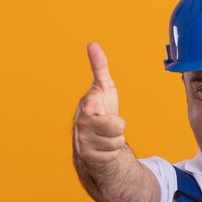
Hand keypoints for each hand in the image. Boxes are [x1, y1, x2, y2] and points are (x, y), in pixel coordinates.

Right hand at [74, 42, 125, 163]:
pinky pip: (113, 155)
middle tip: (110, 122)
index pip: (91, 106)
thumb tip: (92, 45)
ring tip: (107, 134)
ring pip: (117, 142)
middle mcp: (82, 122)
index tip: (92, 108)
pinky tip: (104, 147)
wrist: (94, 135)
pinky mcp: (88, 157)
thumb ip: (99, 68)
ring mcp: (84, 140)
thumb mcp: (103, 88)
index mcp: (88, 104)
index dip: (92, 107)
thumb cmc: (100, 108)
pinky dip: (112, 152)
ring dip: (117, 139)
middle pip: (118, 127)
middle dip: (119, 125)